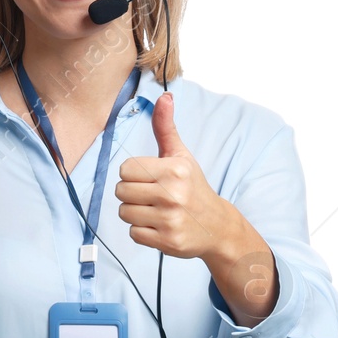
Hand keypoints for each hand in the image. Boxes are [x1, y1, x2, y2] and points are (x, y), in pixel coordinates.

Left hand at [115, 92, 229, 259]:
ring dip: (135, 212)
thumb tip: (164, 95)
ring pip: (124, 212)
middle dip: (132, 193)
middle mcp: (172, 194)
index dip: (133, 174)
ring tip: (156, 210)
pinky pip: (133, 233)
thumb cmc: (192, 186)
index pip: (125, 169)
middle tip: (152, 196)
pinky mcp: (167, 241)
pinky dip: (142, 231)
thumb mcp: (181, 156)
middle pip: (120, 191)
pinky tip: (159, 226)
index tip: (150, 178)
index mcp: (174, 170)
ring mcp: (170, 219)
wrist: (216, 226)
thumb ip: (166, 128)